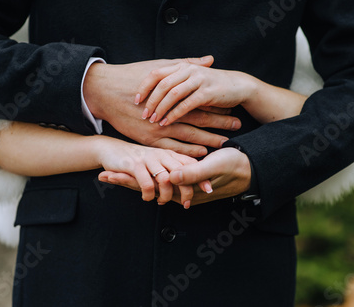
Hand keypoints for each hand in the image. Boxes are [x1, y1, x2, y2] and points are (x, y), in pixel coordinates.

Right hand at [83, 58, 241, 156]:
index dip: (219, 107)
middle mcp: (169, 113)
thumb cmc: (132, 76)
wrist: (104, 92)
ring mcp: (159, 128)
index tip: (235, 110)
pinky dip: (188, 151)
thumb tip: (209, 60)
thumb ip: (186, 65)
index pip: (202, 103)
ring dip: (208, 140)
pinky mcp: (148, 139)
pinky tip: (200, 153)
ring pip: (190, 137)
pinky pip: (172, 148)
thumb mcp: (159, 67)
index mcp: (173, 95)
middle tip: (237, 127)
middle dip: (220, 125)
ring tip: (225, 143)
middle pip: (200, 120)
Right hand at [96, 137, 211, 208]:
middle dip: (186, 190)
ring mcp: (147, 159)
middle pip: (181, 172)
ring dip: (165, 195)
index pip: (189, 163)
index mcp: (168, 154)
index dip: (200, 176)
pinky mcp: (133, 165)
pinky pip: (146, 183)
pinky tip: (148, 198)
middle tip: (186, 203)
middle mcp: (160, 155)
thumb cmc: (137, 160)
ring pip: (165, 179)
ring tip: (162, 202)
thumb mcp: (157, 162)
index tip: (208, 189)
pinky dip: (149, 194)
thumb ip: (172, 169)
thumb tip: (190, 181)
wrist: (111, 150)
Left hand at [99, 147, 250, 205]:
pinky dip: (148, 171)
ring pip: (152, 180)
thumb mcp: (215, 167)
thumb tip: (169, 179)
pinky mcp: (186, 174)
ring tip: (114, 173)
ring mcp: (182, 181)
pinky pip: (161, 174)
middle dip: (124, 180)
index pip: (149, 187)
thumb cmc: (235, 167)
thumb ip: (192, 174)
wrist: (251, 167)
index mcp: (183, 187)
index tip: (107, 175)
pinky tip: (140, 166)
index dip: (127, 181)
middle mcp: (180, 187)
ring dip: (133, 176)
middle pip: (146, 186)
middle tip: (102, 176)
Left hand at [135, 56, 256, 125]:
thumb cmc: (211, 85)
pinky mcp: (207, 92)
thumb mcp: (191, 80)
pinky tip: (166, 123)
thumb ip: (175, 81)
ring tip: (152, 120)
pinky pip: (186, 104)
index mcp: (182, 66)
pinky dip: (174, 114)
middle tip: (142, 113)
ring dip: (160, 108)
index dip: (144, 86)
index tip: (135, 99)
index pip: (156, 73)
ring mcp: (198, 80)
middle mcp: (188, 70)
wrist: (238, 86)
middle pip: (162, 84)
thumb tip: (153, 91)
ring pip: (172, 93)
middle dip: (150, 100)